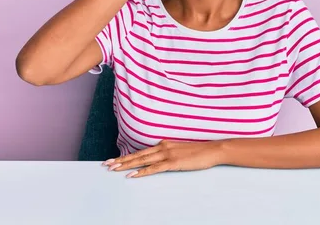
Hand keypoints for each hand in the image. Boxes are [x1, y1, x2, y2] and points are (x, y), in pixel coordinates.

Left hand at [102, 139, 224, 177]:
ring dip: (126, 165)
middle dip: (120, 160)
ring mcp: (167, 154)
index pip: (141, 152)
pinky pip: (154, 168)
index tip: (113, 159)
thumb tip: (159, 160)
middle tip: (106, 164)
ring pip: (142, 161)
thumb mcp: (180, 151)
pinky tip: (132, 175)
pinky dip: (141, 172)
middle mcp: (162, 147)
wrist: (213, 150)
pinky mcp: (173, 162)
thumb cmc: (199, 152)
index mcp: (164, 144)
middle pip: (137, 155)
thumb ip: (169, 154)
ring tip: (113, 169)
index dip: (126, 156)